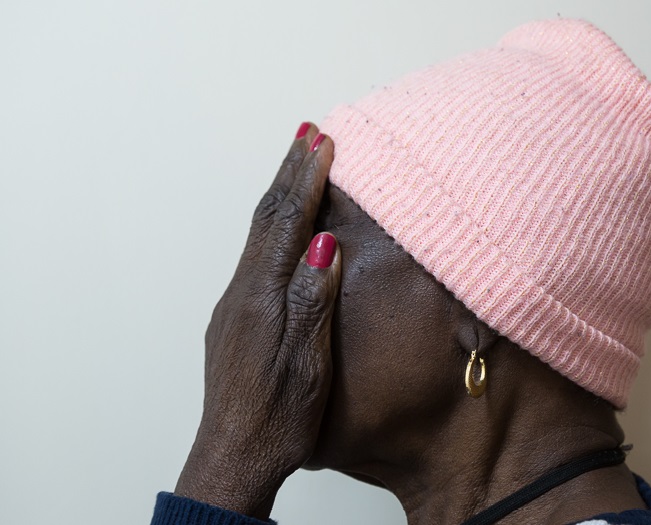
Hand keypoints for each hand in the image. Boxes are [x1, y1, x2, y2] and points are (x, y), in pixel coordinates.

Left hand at [174, 124, 339, 518]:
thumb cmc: (277, 417)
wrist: (235, 455)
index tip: (321, 141)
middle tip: (308, 133)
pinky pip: (258, 255)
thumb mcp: (307, 362)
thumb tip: (324, 242)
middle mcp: (243, 292)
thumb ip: (313, 299)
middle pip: (267, 218)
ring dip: (281, 195)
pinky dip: (276, 225)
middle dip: (289, 172)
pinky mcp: (237, 318)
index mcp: (262, 297)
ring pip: (260, 234)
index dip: (305, 179)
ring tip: (298, 166)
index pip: (287, 223)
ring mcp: (236, 304)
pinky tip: (288, 227)